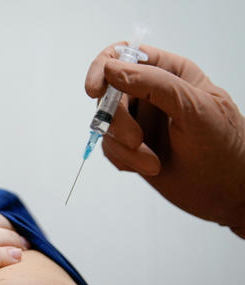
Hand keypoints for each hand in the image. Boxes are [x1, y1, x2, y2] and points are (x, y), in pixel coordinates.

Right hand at [85, 43, 244, 237]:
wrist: (226, 193)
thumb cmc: (223, 148)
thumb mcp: (194, 108)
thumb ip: (155, 84)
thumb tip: (112, 69)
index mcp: (170, 72)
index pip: (125, 54)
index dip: (104, 67)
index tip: (96, 90)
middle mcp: (151, 93)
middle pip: (109, 93)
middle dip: (117, 120)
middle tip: (136, 140)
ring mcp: (140, 120)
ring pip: (105, 123)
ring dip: (123, 146)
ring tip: (151, 161)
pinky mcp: (131, 146)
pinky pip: (109, 146)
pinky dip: (124, 160)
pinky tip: (148, 166)